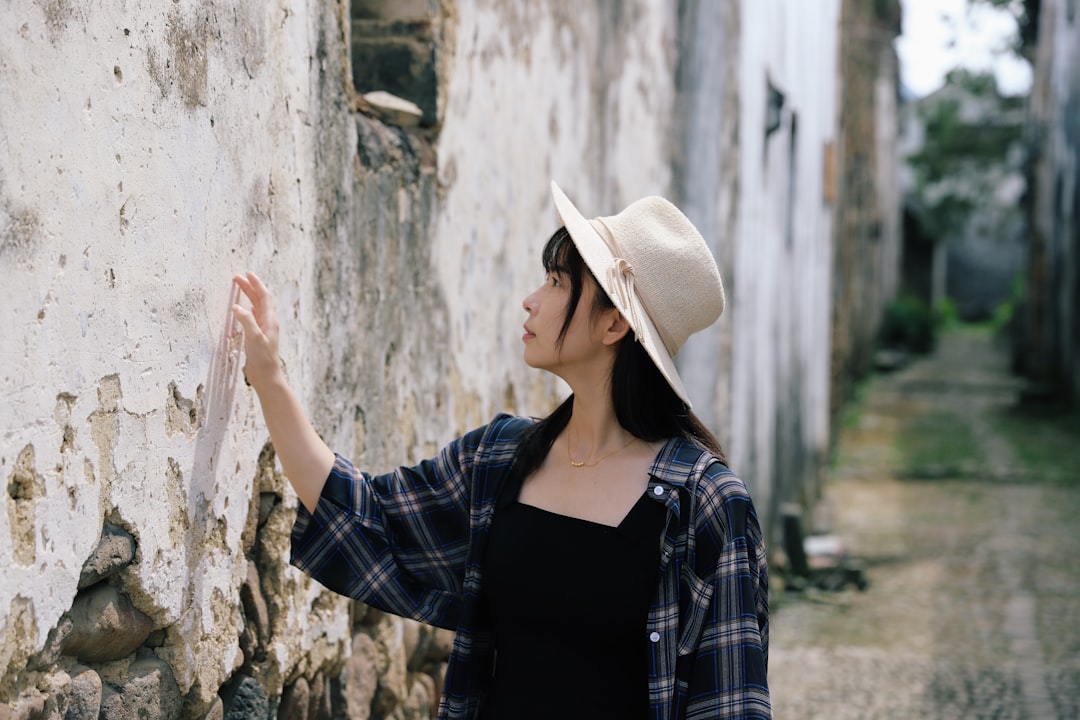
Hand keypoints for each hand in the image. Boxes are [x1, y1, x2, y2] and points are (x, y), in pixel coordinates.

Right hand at [232, 272, 283, 391]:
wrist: (267, 377)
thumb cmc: (263, 360)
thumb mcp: (254, 339)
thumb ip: (246, 322)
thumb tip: (236, 307)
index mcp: (270, 320)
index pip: (264, 296)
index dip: (256, 284)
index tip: (248, 274)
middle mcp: (268, 323)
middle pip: (260, 299)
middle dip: (250, 287)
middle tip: (237, 278)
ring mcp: (264, 329)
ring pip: (257, 307)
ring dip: (249, 296)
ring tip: (239, 288)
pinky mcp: (258, 336)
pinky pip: (254, 317)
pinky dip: (248, 309)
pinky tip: (245, 309)